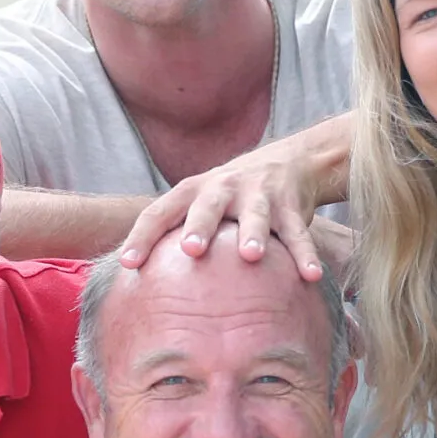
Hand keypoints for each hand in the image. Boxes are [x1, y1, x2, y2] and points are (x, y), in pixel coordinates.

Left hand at [114, 134, 335, 282]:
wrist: (291, 161)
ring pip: (256, 215)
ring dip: (254, 234)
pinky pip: (298, 232)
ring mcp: (259, 195)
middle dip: (199, 226)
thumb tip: (128, 277)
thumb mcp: (199, 202)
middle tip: (191, 249)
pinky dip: (304, 254)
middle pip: (207, 206)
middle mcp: (223, 189)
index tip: (128, 264)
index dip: (142, 236)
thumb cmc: (229, 195)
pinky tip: (309, 275)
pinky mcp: (292, 205)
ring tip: (251, 256)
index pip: (160, 211)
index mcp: (193, 191)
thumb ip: (173, 231)